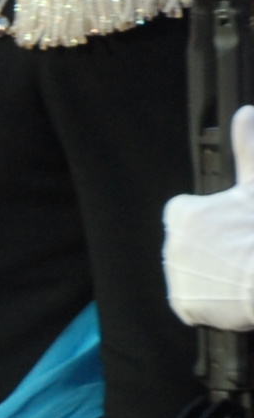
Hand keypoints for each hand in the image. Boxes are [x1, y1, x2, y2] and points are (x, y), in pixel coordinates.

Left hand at [165, 109, 253, 330]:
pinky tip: (230, 293)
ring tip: (240, 272)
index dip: (211, 222)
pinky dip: (209, 300)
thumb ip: (248, 150)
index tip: (231, 229)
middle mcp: (171, 243)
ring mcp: (175, 276)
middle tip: (241, 252)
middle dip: (211, 248)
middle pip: (189, 245)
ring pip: (191, 272)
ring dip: (210, 273)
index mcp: (183, 213)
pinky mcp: (182, 304)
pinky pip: (192, 302)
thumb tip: (245, 113)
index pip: (186, 215)